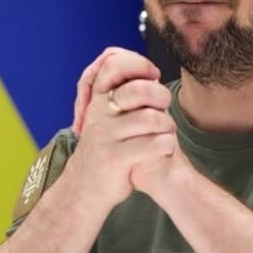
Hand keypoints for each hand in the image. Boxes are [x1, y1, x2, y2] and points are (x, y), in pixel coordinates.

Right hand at [66, 49, 176, 211]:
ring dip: (168, 126)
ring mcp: (105, 135)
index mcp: (97, 98)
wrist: (85, 190)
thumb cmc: (108, 149)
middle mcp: (98, 113)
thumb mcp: (108, 118)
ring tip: (166, 134)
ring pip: (152, 118)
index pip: (113, 63)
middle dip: (162, 96)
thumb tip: (150, 72)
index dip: (139, 64)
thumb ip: (124, 95)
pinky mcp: (115, 158)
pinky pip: (155, 144)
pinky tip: (164, 150)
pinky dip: (167, 146)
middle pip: (140, 89)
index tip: (153, 76)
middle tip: (165, 108)